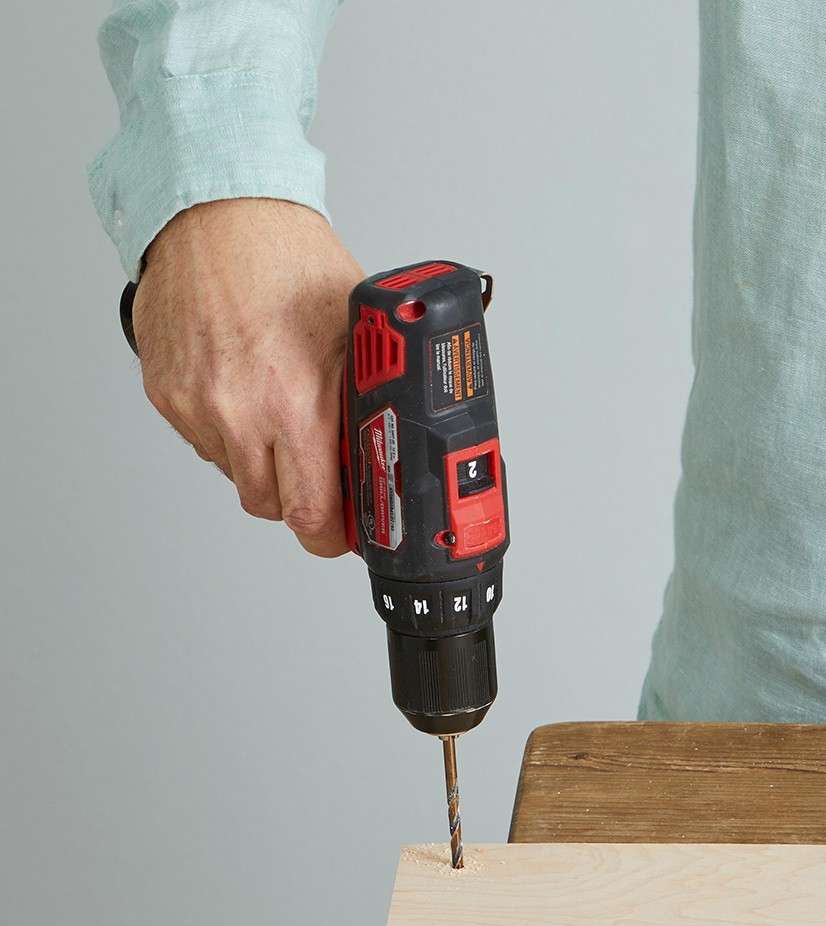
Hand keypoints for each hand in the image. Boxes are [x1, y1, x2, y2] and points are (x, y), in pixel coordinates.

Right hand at [130, 198, 364, 556]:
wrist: (217, 212)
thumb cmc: (289, 259)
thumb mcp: (355, 335)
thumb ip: (362, 402)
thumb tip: (384, 455)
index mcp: (294, 404)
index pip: (310, 515)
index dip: (332, 535)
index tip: (345, 533)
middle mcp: (238, 413)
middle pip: (270, 506)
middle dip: (301, 499)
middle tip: (321, 475)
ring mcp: (195, 406)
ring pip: (235, 475)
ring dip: (263, 463)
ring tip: (281, 412)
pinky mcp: (164, 393)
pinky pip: (203, 441)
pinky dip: (228, 431)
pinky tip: (246, 388)